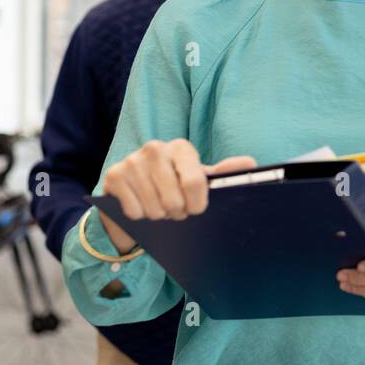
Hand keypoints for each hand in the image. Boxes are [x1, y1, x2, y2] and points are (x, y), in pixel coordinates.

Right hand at [97, 139, 255, 252]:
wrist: (134, 191)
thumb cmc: (173, 183)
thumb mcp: (199, 177)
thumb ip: (223, 172)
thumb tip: (251, 164)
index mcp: (181, 147)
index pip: (196, 182)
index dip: (197, 204)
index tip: (196, 209)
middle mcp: (155, 148)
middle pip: (174, 200)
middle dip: (177, 212)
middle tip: (174, 208)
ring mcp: (132, 161)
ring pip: (154, 209)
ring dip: (158, 215)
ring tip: (158, 206)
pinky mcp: (113, 176)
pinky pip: (134, 211)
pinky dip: (139, 216)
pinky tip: (140, 205)